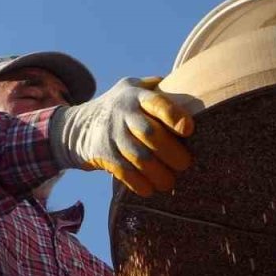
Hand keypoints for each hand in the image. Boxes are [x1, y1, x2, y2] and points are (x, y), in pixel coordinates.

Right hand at [50, 76, 194, 195]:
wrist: (79, 125)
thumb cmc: (123, 107)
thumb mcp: (135, 89)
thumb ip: (160, 89)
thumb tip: (197, 86)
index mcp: (136, 95)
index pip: (156, 102)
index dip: (173, 115)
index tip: (189, 129)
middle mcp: (123, 112)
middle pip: (150, 133)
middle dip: (171, 152)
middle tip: (185, 164)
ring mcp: (111, 134)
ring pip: (138, 157)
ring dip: (158, 173)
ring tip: (169, 182)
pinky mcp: (103, 154)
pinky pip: (124, 172)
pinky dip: (139, 183)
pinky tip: (150, 189)